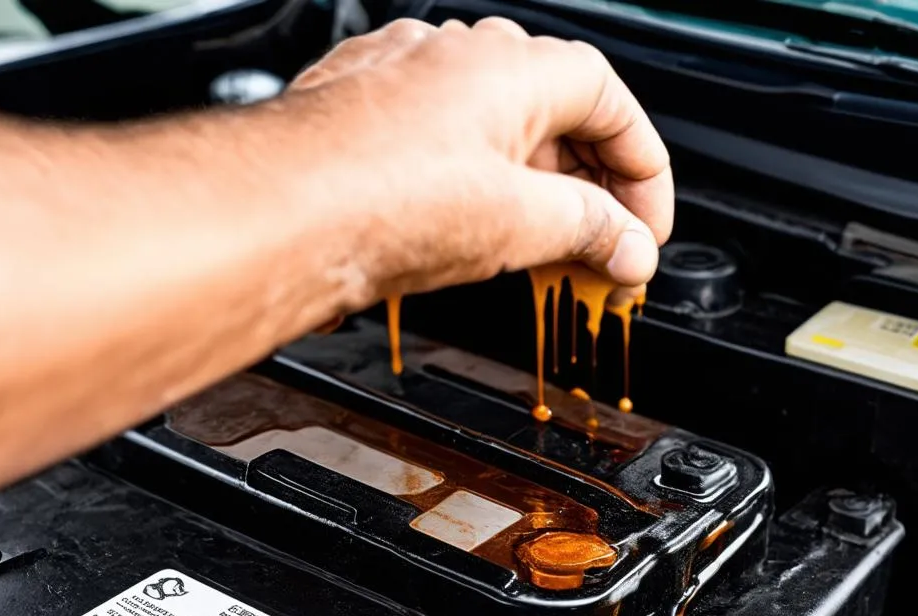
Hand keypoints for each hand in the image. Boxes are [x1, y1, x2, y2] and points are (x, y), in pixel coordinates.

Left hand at [285, 17, 671, 303]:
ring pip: (490, 135)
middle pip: (551, 117)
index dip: (642, 167)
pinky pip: (439, 151)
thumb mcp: (515, 223)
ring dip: (528, 192)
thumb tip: (626, 247)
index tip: (646, 225)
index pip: (608, 101)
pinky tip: (470, 235)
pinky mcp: (360, 124)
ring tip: (542, 252)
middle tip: (602, 249)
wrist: (271, 214)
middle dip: (587, 187)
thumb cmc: (375, 198)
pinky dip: (471, 192)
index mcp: (508, 67)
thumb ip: (586, 229)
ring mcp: (400, 86)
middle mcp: (453, 60)